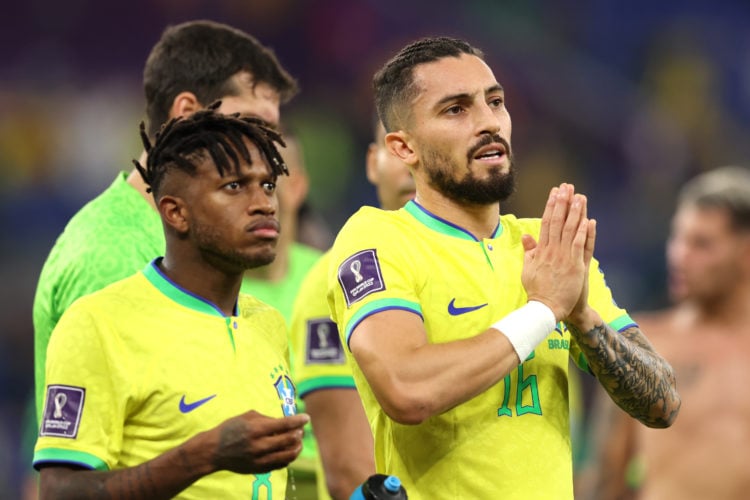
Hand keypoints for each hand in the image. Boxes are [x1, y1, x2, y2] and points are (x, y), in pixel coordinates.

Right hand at [211, 410, 308, 473]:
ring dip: (297, 447)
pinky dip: (288, 457)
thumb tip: (285, 421)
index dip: (298, 421)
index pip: (283, 424)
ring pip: (287, 455)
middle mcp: (258, 445)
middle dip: (299, 433)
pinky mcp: (259, 469)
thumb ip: (267, 418)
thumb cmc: (230, 429)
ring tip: (298, 442)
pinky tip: (288, 451)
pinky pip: (280, 465)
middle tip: (301, 430)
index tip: (306, 418)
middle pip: (288, 440)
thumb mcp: (247, 417)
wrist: (213, 451)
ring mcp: (259, 459)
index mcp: (255, 429)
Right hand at [521, 183, 590, 320]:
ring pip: (569, 230)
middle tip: (567, 187)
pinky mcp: (575, 266)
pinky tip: (587, 219)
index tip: (555, 193)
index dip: (551, 206)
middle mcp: (552, 250)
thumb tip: (526, 237)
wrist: (545, 308)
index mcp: (541, 250)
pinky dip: (583, 232)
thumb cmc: (537, 290)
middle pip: (558, 222)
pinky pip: (579, 244)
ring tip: (579, 197)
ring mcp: (564, 257)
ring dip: (575, 212)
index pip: (546, 222)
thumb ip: (529, 251)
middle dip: (563, 203)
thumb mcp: (528, 269)